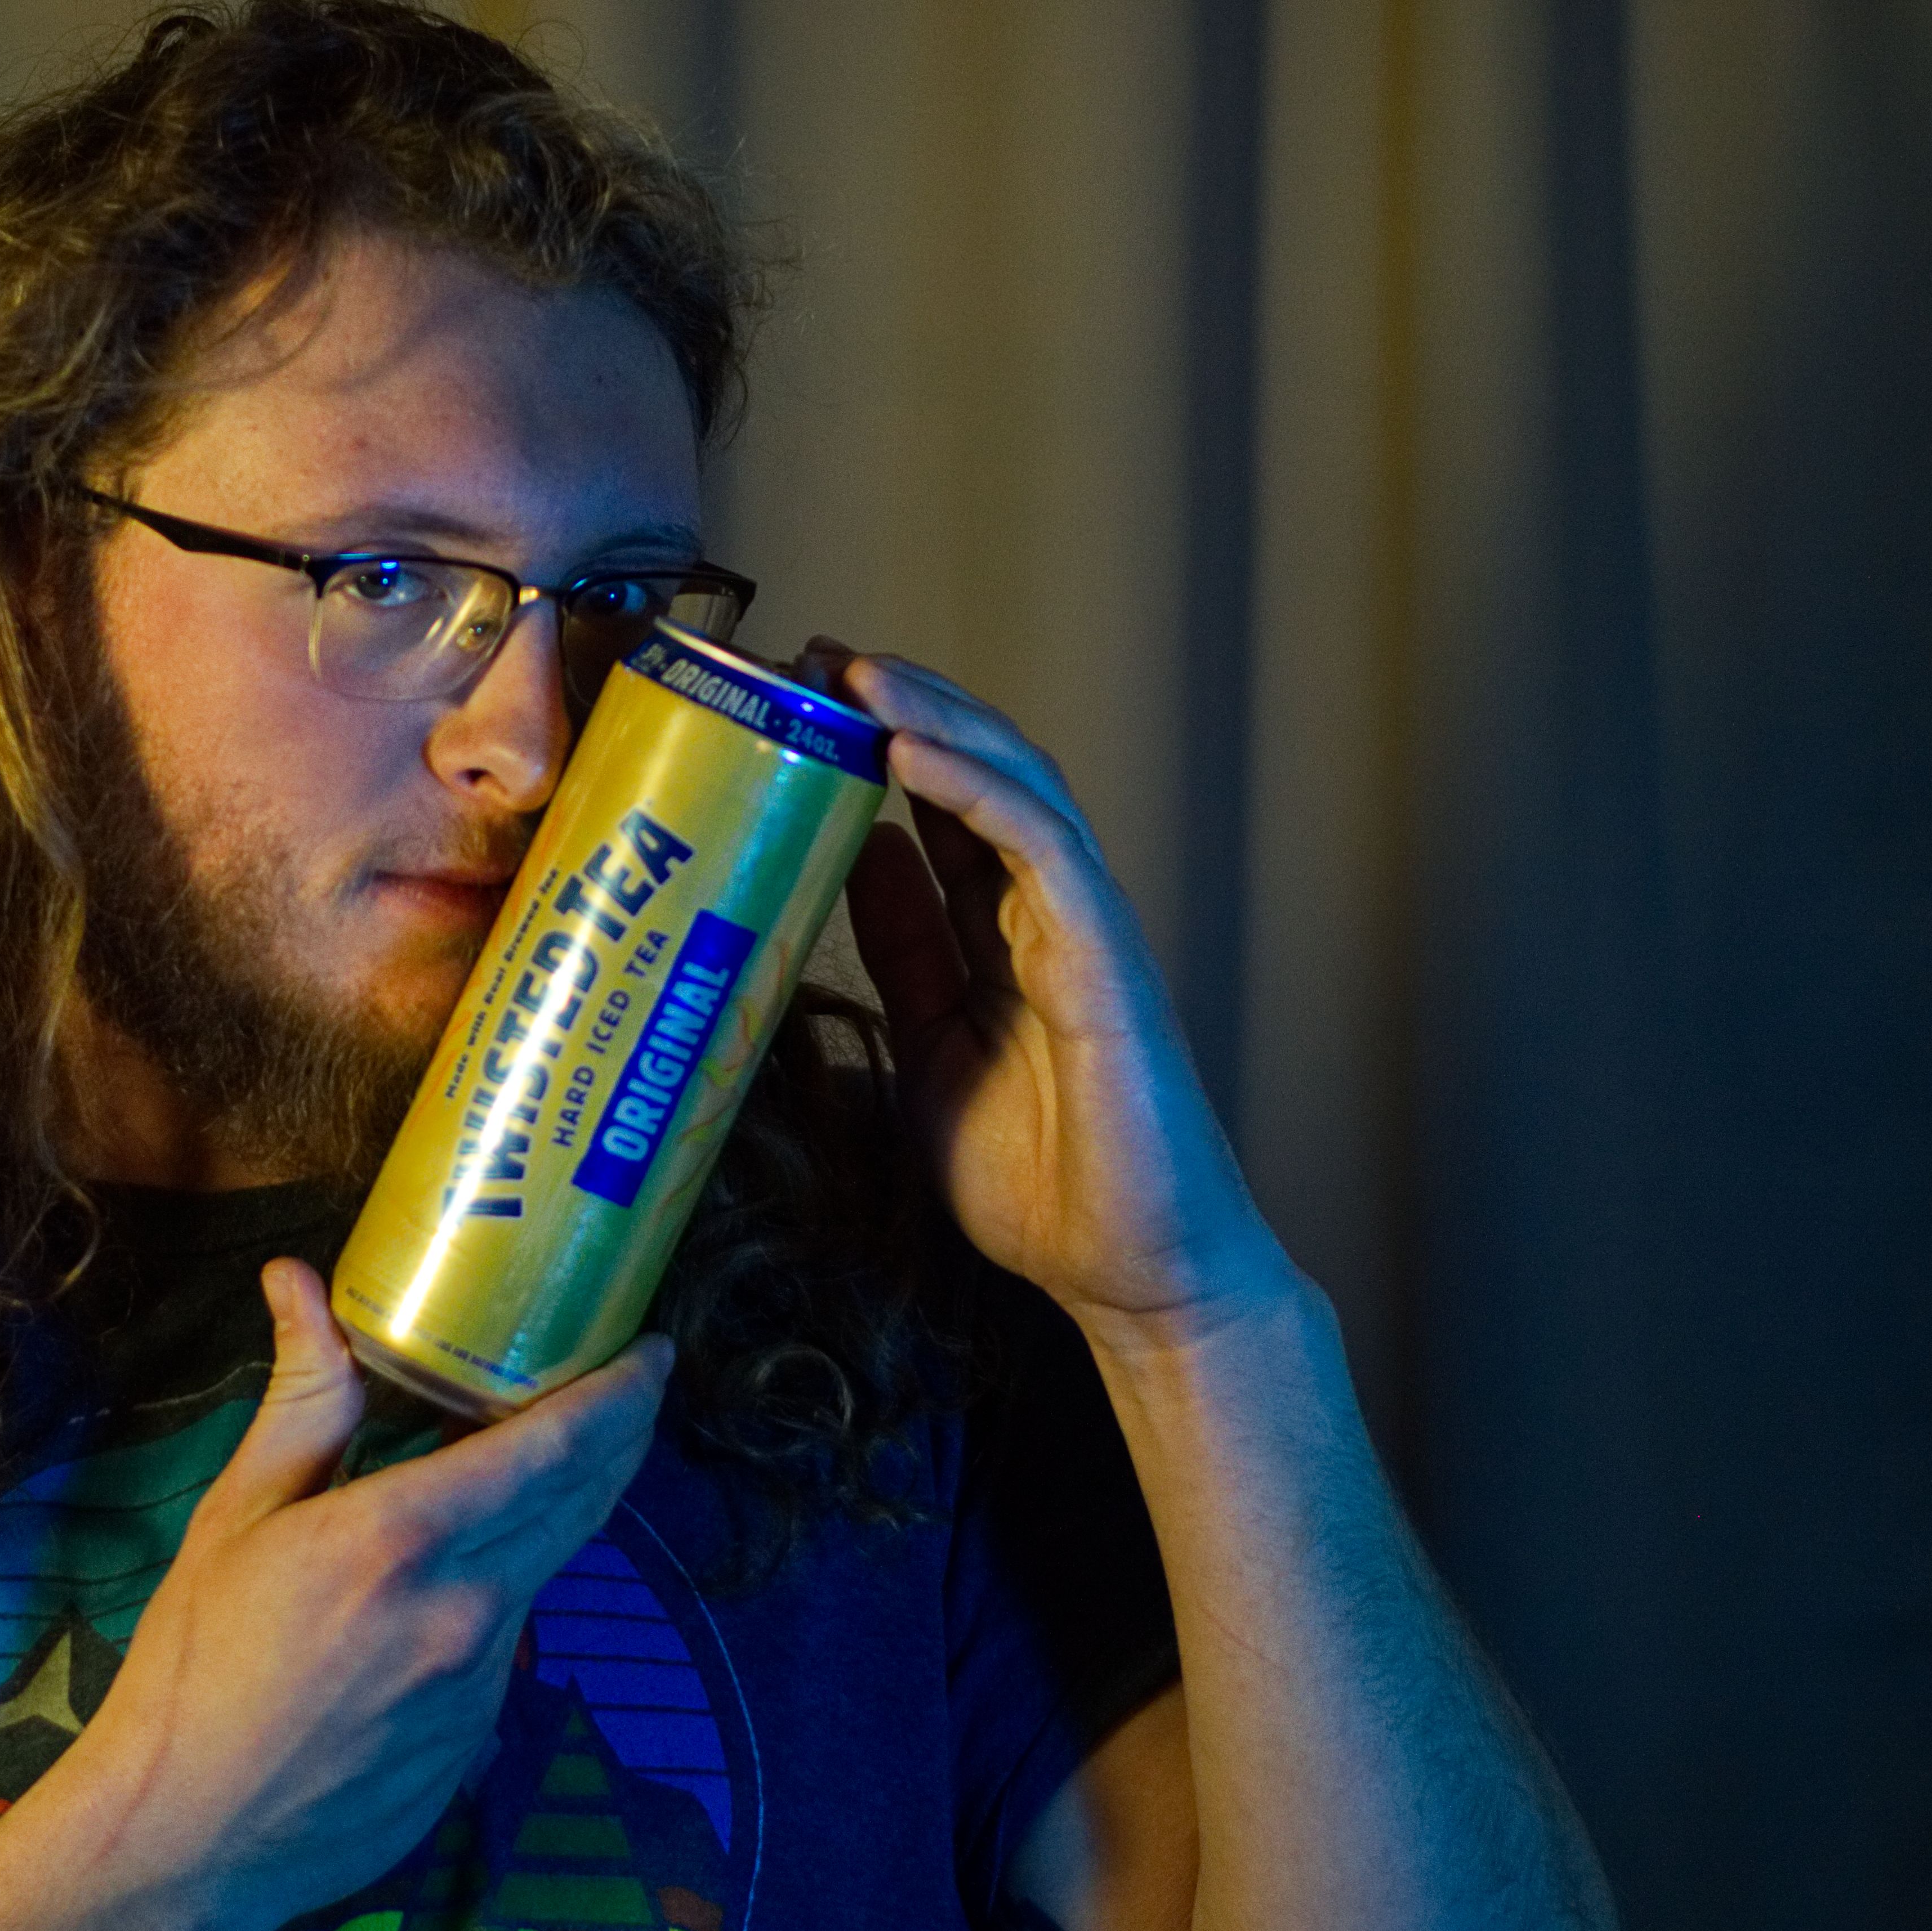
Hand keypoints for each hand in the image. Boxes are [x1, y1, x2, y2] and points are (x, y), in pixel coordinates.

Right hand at [0, 1260, 667, 1930]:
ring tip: (568, 1447)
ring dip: (572, 1500)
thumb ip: (301, 1398)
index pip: (556, 1446)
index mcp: (402, 1538)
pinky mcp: (481, 1732)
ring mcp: (483, 1679)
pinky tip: (481, 1559)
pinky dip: (516, 1576)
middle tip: (635, 1378)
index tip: (652, 1348)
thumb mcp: (236, 1516)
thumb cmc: (193, 1665)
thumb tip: (298, 1281)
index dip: (620, 1391)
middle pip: (582, 1499)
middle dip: (623, 1430)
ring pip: (553, 1563)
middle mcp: (465, 1606)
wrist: (188, 1832)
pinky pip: (515, 1630)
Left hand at [807, 637, 1293, 1335]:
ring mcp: (1083, 933)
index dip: (879, 744)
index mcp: (1004, 938)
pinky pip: (1041, 850)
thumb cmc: (1039, 1183)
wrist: (1129, 1277)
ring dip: (937, 718)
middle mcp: (1047, 917)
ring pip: (1017, 787)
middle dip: (906, 704)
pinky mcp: (1106, 962)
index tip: (802, 696)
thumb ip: (901, 956)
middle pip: (982, 773)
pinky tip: (911, 753)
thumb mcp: (927, 1052)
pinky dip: (977, 791)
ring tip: (859, 671)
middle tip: (819, 653)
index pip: (944, 811)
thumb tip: (857, 853)